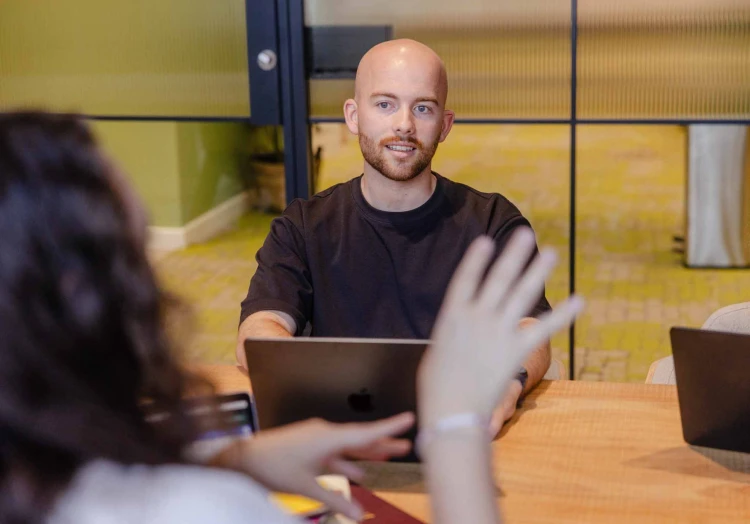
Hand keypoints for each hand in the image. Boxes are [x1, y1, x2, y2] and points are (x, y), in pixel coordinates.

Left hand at [237, 413, 414, 520]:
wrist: (243, 458)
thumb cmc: (271, 466)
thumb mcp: (306, 487)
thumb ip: (336, 501)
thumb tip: (358, 513)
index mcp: (328, 437)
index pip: (366, 433)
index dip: (390, 427)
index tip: (409, 418)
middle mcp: (325, 433)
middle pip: (361, 439)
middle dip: (384, 442)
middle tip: (407, 444)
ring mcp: (316, 438)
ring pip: (348, 446)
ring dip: (366, 453)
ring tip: (386, 457)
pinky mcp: (309, 445)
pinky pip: (335, 453)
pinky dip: (347, 462)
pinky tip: (356, 473)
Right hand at [418, 228, 583, 427]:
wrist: (452, 411)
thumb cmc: (437, 386)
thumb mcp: (437, 351)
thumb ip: (453, 334)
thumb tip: (463, 330)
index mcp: (452, 315)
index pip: (466, 279)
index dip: (476, 259)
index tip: (486, 241)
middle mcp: (477, 317)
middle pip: (499, 279)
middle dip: (513, 255)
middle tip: (526, 234)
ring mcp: (498, 332)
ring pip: (522, 294)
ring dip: (537, 272)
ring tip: (551, 253)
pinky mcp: (516, 350)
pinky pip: (544, 328)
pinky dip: (563, 315)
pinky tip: (579, 301)